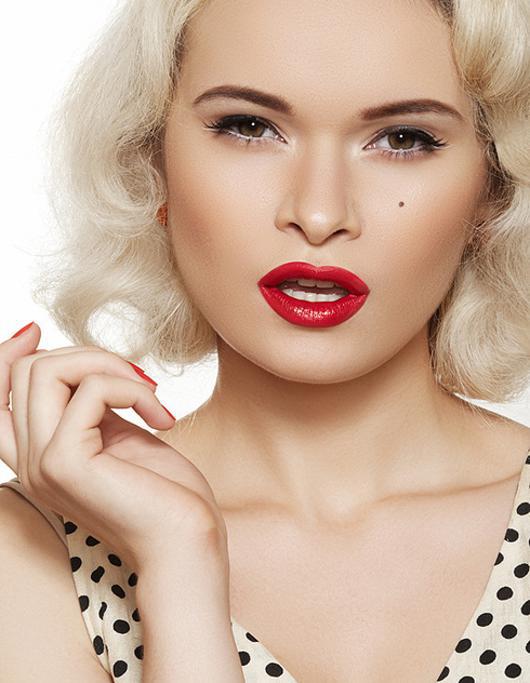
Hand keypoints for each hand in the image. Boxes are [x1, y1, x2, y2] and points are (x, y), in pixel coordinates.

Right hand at [0, 322, 228, 572]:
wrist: (188, 541)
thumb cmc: (166, 493)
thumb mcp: (120, 436)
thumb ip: (91, 405)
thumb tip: (80, 359)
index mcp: (39, 458)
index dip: (4, 356)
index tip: (36, 330)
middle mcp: (30, 464)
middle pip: (29, 370)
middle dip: (90, 355)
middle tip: (138, 379)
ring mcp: (42, 465)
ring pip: (48, 370)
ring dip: (109, 366)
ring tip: (149, 394)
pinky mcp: (67, 463)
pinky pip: (92, 391)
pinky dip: (133, 389)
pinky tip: (162, 416)